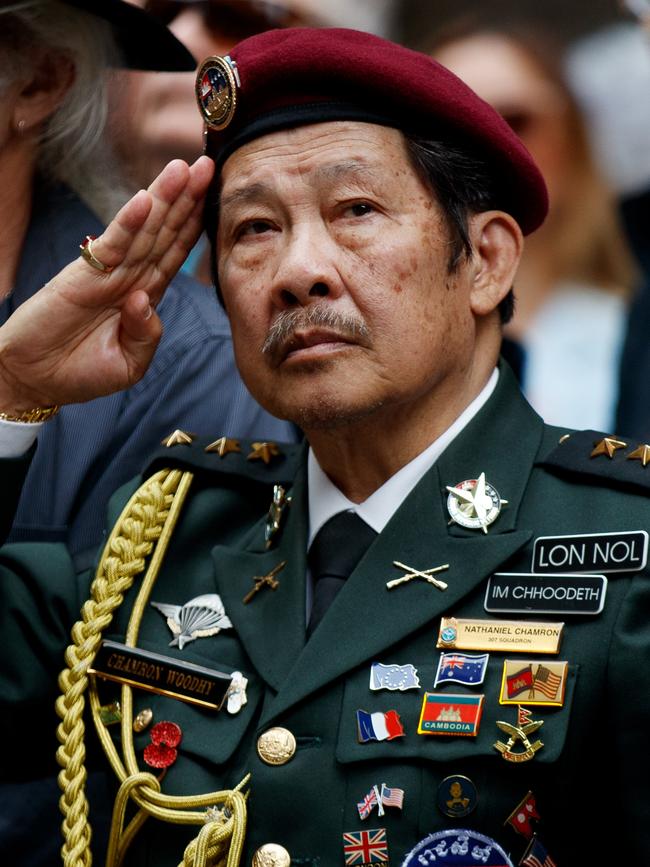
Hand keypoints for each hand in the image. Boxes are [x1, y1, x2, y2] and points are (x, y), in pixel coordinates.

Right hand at [0, 156, 213, 411]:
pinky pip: (111, 246)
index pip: (175, 254)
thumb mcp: (129, 363)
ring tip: (182, 169)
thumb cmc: (82, 373)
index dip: (195, 226)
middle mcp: (129, 277)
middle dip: (187, 199)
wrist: (35, 380)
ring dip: (163, 199)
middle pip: (164, 232)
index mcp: (145, 295)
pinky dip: (127, 223)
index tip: (216, 197)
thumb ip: (146, 334)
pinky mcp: (82, 276)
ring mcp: (107, 274)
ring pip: (143, 231)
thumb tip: (146, 301)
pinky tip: (144, 200)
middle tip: (207, 164)